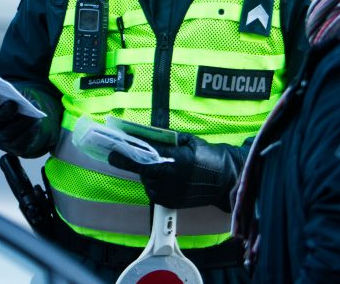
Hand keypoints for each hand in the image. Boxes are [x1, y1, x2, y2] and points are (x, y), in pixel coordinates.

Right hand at [0, 91, 57, 157]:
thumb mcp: (12, 99)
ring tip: (33, 115)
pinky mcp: (15, 149)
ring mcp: (3, 140)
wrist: (19, 129)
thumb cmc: (14, 108)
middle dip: (3, 113)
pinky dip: (30, 132)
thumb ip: (13, 95)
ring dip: (22, 123)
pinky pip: (21, 143)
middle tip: (12, 104)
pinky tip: (37, 123)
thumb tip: (23, 98)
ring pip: (10, 133)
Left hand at [108, 132, 239, 210]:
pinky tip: (166, 179)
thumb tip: (149, 137)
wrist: (227, 181)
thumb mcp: (190, 141)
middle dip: (139, 164)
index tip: (111, 153)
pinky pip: (155, 194)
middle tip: (138, 155)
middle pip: (143, 172)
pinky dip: (156, 186)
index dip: (125, 156)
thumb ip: (169, 141)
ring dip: (149, 175)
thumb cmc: (210, 156)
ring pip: (148, 184)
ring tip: (161, 167)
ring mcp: (171, 193)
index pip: (144, 158)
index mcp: (175, 161)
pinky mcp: (173, 202)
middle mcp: (171, 178)